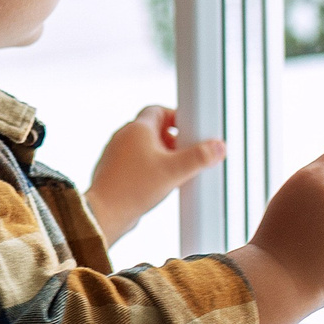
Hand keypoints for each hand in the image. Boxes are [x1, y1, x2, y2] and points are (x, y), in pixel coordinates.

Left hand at [85, 105, 225, 241]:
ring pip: (145, 147)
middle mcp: (123, 137)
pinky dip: (150, 168)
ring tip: (175, 172)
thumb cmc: (134, 188)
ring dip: (162, 156)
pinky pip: (136, 163)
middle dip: (173, 140)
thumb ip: (199, 157)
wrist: (104, 213)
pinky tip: (159, 184)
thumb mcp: (174, 171)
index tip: (190, 130)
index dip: (176, 117)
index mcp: (137, 128)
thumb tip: (219, 146)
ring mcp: (116, 154)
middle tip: (187, 155)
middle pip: (154, 129)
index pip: (158, 110)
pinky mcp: (114, 171)